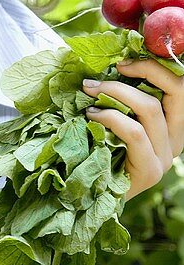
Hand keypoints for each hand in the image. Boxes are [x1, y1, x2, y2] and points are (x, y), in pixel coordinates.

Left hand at [83, 58, 183, 198]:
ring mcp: (166, 156)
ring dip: (116, 94)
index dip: (156, 68)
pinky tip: (92, 115)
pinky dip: (111, 118)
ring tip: (89, 95)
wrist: (93, 201)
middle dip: (142, 72)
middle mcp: (177, 140)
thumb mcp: (117, 126)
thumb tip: (102, 72)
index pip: (179, 88)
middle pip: (175, 91)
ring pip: (151, 109)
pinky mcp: (151, 170)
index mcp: (174, 126)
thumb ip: (122, 104)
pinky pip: (135, 133)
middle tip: (105, 75)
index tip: (123, 63)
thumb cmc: (102, 158)